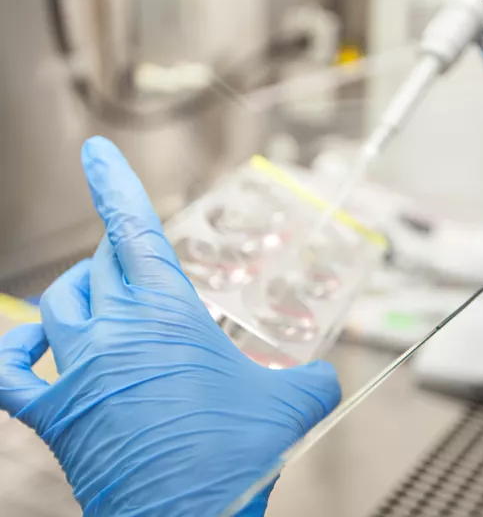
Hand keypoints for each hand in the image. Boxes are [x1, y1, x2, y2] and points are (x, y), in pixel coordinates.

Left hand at [0, 136, 340, 515]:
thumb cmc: (234, 455)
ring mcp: (78, 371)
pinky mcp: (56, 414)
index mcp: (167, 313)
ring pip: (57, 304)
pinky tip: (27, 347)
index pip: (133, 228)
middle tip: (141, 265)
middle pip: (99, 265)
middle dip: (120, 257)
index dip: (113, 182)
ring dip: (78, 290)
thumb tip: (327, 381)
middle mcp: (115, 330)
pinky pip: (13, 374)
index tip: (95, 150)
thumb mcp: (292, 403)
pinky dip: (15, 354)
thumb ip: (314, 379)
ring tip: (100, 295)